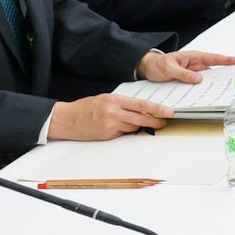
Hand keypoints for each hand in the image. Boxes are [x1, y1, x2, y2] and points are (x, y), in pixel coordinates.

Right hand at [48, 93, 174, 140]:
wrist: (66, 119)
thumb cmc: (86, 107)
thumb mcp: (106, 98)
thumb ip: (123, 103)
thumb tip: (142, 109)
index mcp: (114, 100)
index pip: (142, 105)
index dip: (157, 109)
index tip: (168, 112)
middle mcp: (113, 112)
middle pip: (141, 118)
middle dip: (155, 121)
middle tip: (164, 122)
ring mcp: (110, 125)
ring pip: (133, 127)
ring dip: (139, 126)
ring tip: (138, 123)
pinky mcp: (107, 135)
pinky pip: (122, 134)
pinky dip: (125, 131)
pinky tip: (119, 127)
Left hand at [142, 49, 234, 82]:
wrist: (147, 68)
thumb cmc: (158, 64)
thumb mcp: (169, 68)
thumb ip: (184, 74)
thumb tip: (199, 79)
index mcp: (194, 57)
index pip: (214, 58)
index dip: (228, 60)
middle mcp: (196, 65)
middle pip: (215, 69)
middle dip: (227, 73)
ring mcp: (193, 73)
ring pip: (208, 79)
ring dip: (214, 84)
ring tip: (224, 91)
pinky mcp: (189, 80)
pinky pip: (199, 85)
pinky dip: (203, 89)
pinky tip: (207, 95)